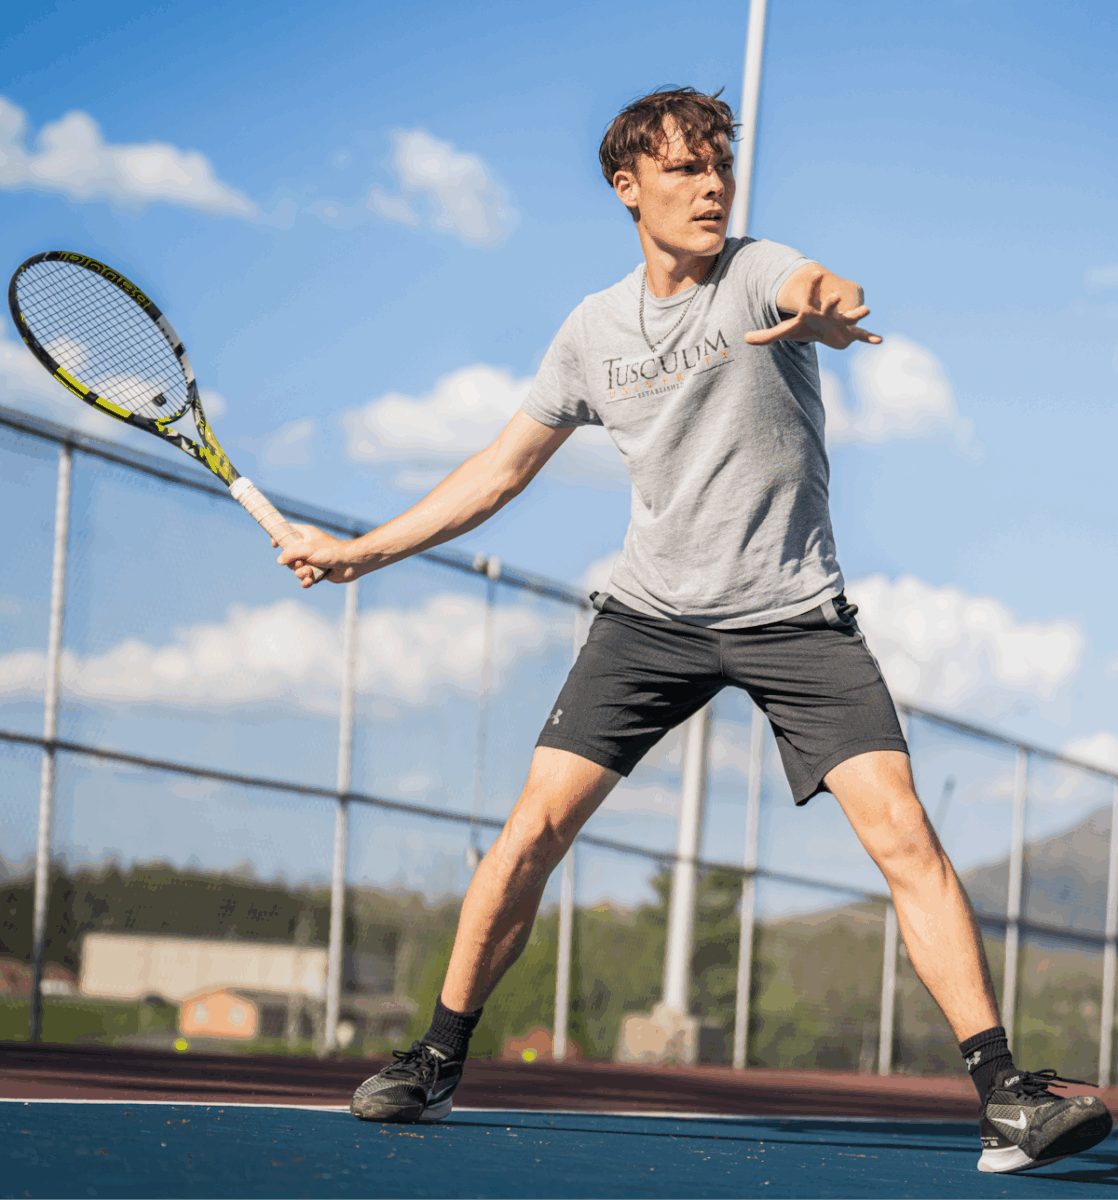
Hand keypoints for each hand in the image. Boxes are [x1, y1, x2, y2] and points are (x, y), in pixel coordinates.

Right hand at [274, 524, 357, 587]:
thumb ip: (290, 553)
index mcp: (305, 535)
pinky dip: (306, 581)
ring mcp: (312, 560)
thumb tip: (279, 561)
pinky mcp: (317, 572)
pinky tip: (311, 580)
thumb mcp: (307, 549)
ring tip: (310, 572)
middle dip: (292, 563)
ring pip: (295, 569)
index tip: (274, 545)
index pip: (287, 532)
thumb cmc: (331, 551)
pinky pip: (304, 579)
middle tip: (300, 562)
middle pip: (288, 556)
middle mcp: (307, 547)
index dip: (279, 537)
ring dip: (301, 573)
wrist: (350, 564)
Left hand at [744, 268, 881, 349]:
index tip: (815, 272)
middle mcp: (828, 313)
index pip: (810, 296)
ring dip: (858, 315)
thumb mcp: (784, 332)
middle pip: (830, 307)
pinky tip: (880, 340)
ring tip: (868, 310)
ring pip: (850, 318)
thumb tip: (744, 339)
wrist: (823, 328)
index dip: (812, 286)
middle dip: (833, 302)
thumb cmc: (805, 326)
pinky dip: (870, 338)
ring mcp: (841, 322)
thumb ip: (765, 335)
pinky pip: (861, 335)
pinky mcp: (849, 333)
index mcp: (813, 310)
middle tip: (834, 296)